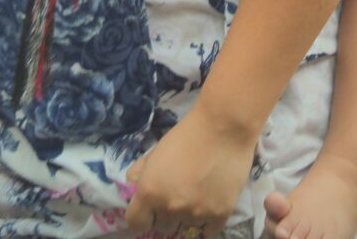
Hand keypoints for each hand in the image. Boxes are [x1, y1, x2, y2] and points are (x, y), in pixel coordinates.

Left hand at [125, 105, 253, 236]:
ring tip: (198, 193)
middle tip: (177, 195)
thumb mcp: (156, 150)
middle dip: (166, 213)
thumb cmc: (186, 135)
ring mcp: (196, 214)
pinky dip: (207, 221)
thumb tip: (134, 184)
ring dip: (188, 214)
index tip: (149, 211)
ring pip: (186, 226)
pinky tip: (210, 204)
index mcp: (150, 192)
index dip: (141, 217)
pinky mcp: (220, 215)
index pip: (136, 223)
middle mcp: (170, 208)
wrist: (223, 128)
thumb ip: (141, 171)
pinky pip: (208, 231)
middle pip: (163, 226)